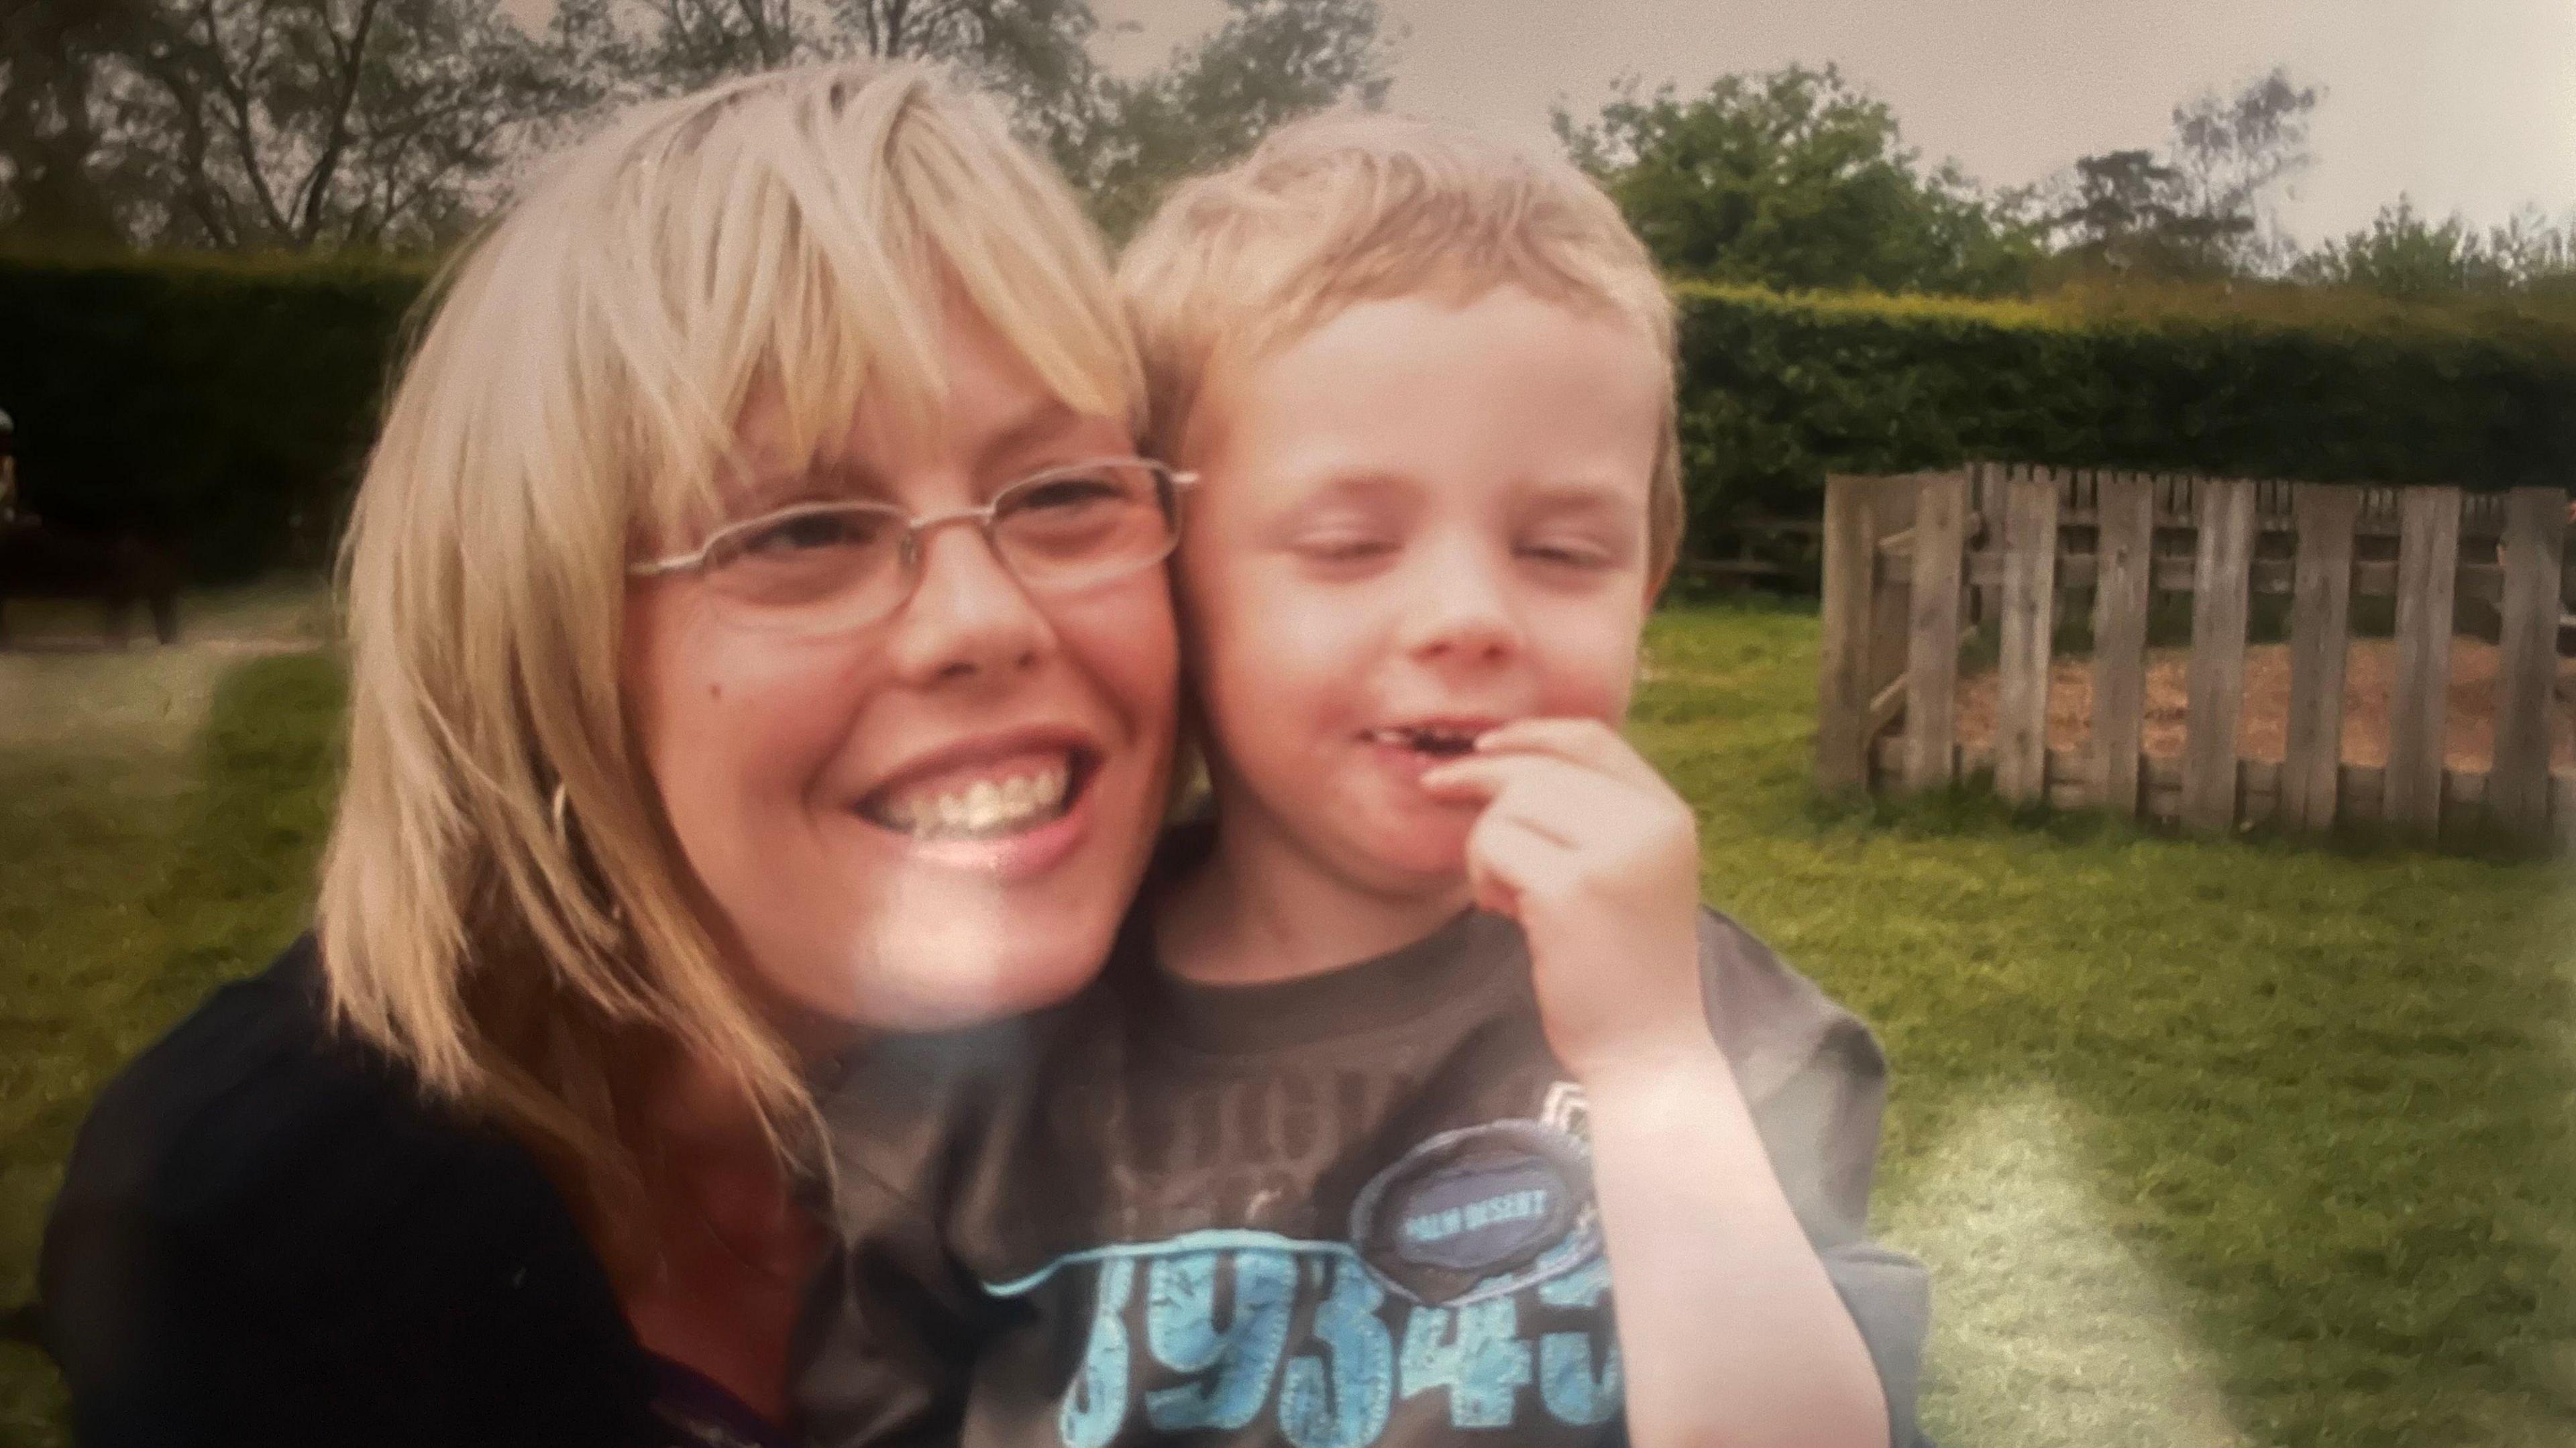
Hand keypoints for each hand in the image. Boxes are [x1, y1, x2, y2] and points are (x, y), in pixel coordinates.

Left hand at [1419, 718, 1706, 1084]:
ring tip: (1504, 895)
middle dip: (1479, 786)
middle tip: (1439, 798)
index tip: (1481, 748)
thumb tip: (1505, 761)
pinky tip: (1505, 913)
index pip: (1590, 738)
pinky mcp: (1574, 889)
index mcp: (1668, 814)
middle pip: (1537, 769)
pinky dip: (1483, 877)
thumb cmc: (1621, 966)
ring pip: (1509, 803)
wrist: (1646, 1050)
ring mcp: (1616, 854)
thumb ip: (1591, 817)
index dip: (1528, 734)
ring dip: (1483, 846)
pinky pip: (1495, 846)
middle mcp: (1651, 824)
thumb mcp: (1626, 873)